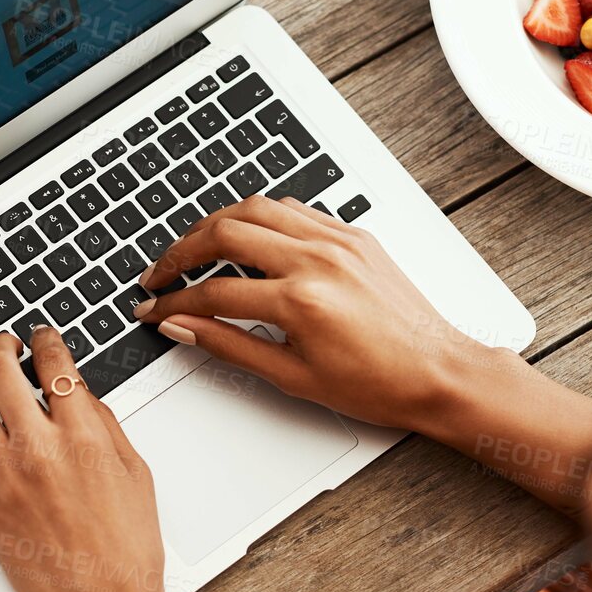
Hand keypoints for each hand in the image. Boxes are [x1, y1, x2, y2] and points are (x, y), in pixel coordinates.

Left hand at [0, 329, 171, 591]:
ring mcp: (2, 476)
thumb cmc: (127, 552)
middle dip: (1, 348)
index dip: (45, 339)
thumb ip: (105, 425)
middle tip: (5, 346)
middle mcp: (38, 449)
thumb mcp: (136, 474)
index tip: (42, 337)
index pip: (54, 363)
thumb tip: (78, 393)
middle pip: (1, 370)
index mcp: (84, 436)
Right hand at [134, 197, 486, 434]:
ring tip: (192, 247)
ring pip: (256, 208)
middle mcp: (318, 259)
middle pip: (225, 232)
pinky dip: (259, 217)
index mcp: (300, 300)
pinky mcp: (353, 235)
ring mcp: (338, 240)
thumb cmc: (378, 383)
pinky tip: (245, 235)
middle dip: (181, 252)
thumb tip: (184, 328)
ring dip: (215, 223)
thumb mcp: (292, 377)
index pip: (213, 292)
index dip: (173, 302)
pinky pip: (293, 209)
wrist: (438, 372)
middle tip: (160, 273)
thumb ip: (229, 346)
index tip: (153, 309)